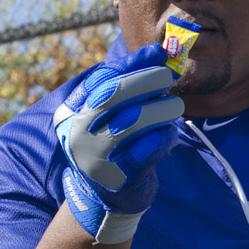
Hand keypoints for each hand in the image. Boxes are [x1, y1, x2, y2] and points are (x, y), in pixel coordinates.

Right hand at [53, 43, 183, 243]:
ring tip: (175, 106)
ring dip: (161, 109)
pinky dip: (162, 136)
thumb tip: (159, 51)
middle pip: (113, 95)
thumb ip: (132, 83)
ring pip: (132, 122)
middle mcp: (78, 133)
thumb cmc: (115, 144)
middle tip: (168, 77)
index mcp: (73, 112)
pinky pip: (145, 150)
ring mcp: (95, 157)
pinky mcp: (118, 178)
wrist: (105, 198)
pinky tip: (169, 132)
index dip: (132, 63)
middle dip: (146, 80)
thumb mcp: (115, 113)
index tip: (158, 54)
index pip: (101, 78)